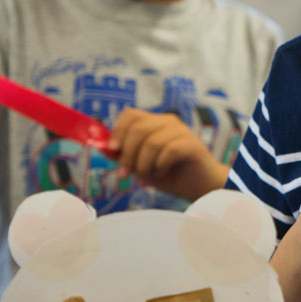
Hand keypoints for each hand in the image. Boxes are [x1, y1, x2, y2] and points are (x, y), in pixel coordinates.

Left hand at [110, 108, 225, 199]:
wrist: (197, 186)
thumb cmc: (169, 174)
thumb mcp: (140, 165)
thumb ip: (123, 155)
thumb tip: (102, 148)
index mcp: (154, 123)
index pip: (130, 115)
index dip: (117, 130)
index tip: (112, 149)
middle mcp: (168, 122)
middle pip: (138, 128)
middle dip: (127, 154)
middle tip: (124, 174)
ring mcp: (182, 131)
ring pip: (152, 142)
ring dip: (143, 164)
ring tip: (147, 176)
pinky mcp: (193, 144)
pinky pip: (169, 151)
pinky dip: (160, 166)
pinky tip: (163, 173)